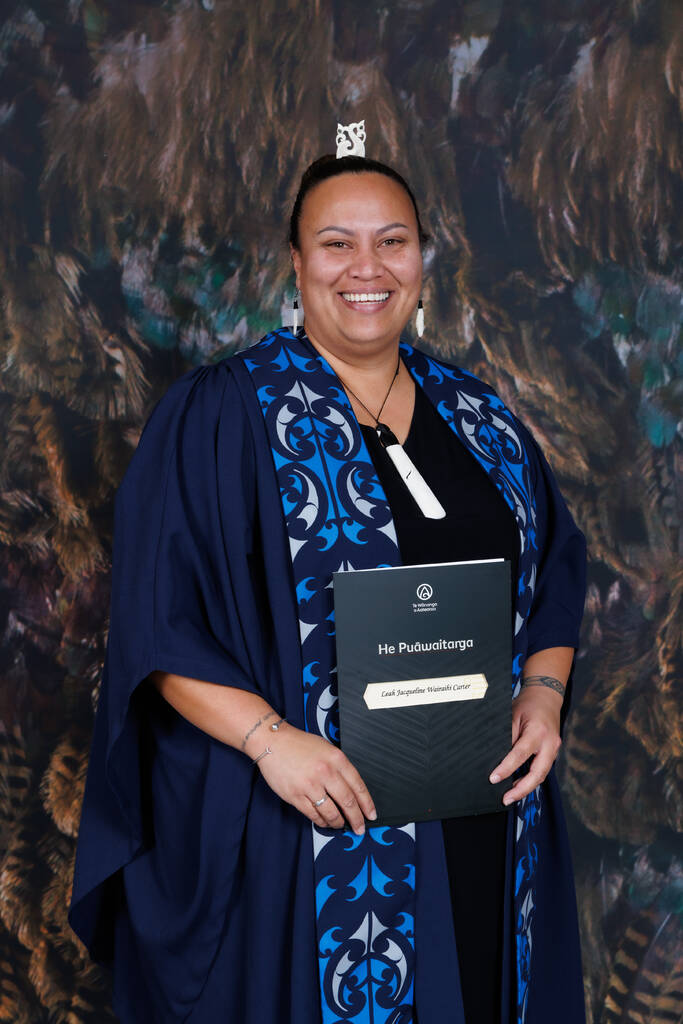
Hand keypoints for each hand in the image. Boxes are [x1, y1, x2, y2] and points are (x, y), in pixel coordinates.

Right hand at [255, 725, 376, 834]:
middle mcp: (325, 772)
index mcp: (336, 759)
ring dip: (338, 822)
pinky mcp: (295, 796)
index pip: (358, 786)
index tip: (371, 814)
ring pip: (331, 813)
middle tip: (360, 828)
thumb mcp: (326, 748)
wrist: (273, 742)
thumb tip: (351, 790)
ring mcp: (310, 785)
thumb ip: (339, 767)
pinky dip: (321, 821)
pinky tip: (325, 821)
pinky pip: (313, 815)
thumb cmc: (299, 744)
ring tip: (340, 825)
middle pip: (347, 802)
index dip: (367, 804)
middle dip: (356, 819)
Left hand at [489, 685, 562, 804]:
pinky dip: (531, 778)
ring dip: (526, 786)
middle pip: (537, 773)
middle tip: (506, 799)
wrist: (546, 696)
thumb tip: (498, 758)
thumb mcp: (513, 716)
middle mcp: (550, 743)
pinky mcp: (553, 752)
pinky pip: (542, 769)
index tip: (493, 779)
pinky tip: (519, 783)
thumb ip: (508, 737)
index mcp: (538, 731)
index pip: (520, 754)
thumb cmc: (527, 704)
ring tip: (510, 795)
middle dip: (522, 789)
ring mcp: (554, 749)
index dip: (506, 768)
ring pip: (541, 774)